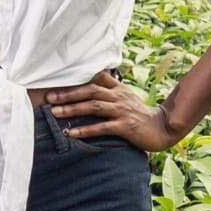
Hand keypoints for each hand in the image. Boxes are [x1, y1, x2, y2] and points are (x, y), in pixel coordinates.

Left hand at [49, 69, 176, 153]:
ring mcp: (122, 111)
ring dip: (72, 109)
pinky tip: (72, 133)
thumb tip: (90, 82)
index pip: (96, 77)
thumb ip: (109, 90)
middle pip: (90, 91)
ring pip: (94, 107)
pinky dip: (85, 130)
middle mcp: (118, 97)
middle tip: (49, 97)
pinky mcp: (125, 126)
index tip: (58, 78)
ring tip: (55, 112)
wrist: (161, 129)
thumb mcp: (125, 97)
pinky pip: (102, 127)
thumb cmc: (139, 114)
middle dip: (68, 94)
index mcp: (118, 88)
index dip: (77, 77)